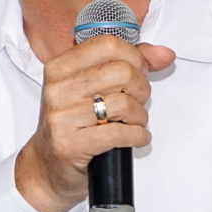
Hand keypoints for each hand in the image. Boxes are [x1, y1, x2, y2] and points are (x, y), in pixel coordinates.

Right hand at [16, 36, 175, 211]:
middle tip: (137, 101)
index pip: (108, 44)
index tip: (138, 72)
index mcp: (60, 66)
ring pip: (123, 103)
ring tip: (134, 122)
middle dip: (141, 88)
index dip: (134, 57)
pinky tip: (136, 137)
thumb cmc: (74, 123)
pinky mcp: (69, 144)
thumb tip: (164, 54)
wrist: (47, 166)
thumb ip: (128, 63)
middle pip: (121, 72)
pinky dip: (137, 136)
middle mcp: (57, 88)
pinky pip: (118, 133)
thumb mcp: (92, 87)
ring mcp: (61, 117)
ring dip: (139, 116)